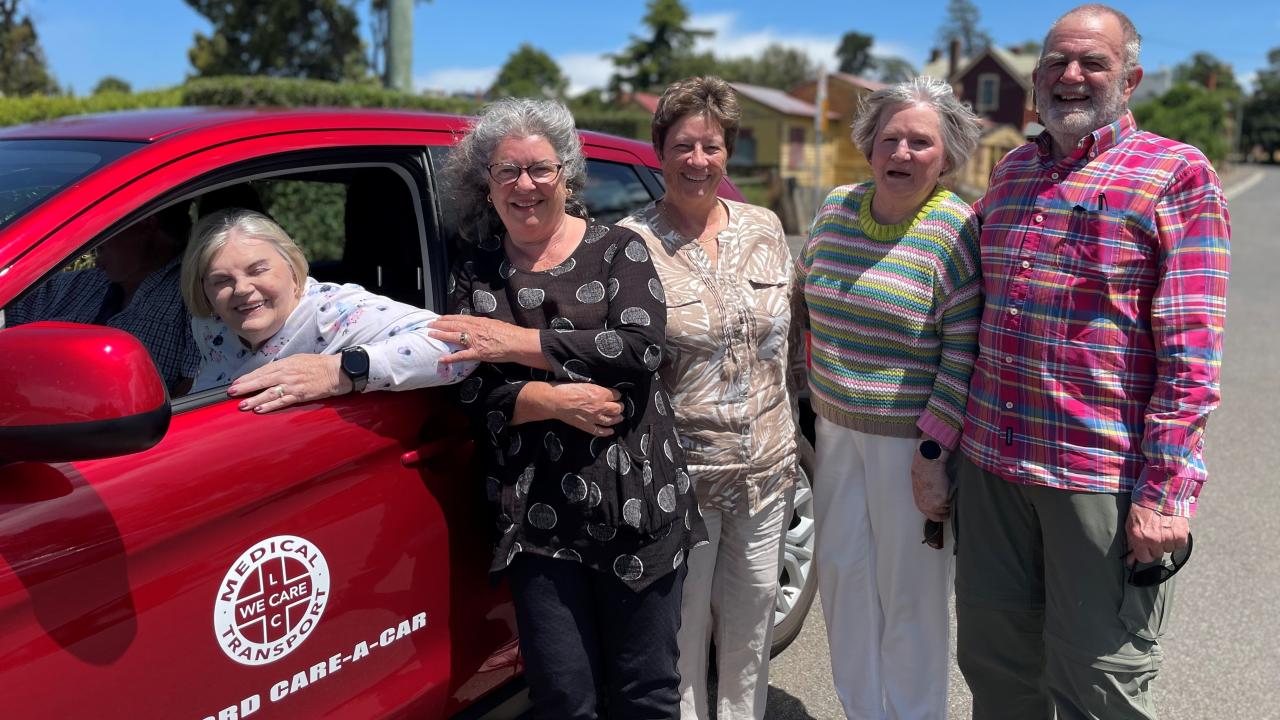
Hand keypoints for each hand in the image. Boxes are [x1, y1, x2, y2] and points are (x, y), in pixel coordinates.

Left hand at [228, 354, 349, 412]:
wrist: (337, 371)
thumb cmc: (320, 364)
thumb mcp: (299, 359)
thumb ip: (284, 366)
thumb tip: (271, 373)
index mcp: (286, 363)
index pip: (262, 371)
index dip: (248, 377)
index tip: (236, 382)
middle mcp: (286, 373)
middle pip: (261, 380)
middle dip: (245, 387)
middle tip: (231, 392)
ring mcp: (292, 385)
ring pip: (269, 392)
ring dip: (254, 399)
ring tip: (242, 405)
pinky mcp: (300, 394)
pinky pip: (282, 401)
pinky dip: (270, 405)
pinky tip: (260, 409)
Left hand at [429, 315, 544, 367]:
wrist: (517, 342)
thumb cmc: (510, 333)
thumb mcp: (495, 324)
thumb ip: (485, 325)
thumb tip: (479, 325)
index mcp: (479, 322)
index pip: (460, 318)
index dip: (449, 318)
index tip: (441, 317)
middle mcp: (474, 329)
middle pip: (454, 325)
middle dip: (440, 324)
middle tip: (430, 324)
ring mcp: (474, 341)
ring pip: (454, 336)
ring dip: (441, 335)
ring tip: (430, 334)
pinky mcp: (477, 353)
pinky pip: (461, 356)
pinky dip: (450, 357)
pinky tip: (441, 359)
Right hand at [545, 382, 623, 435]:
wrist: (555, 401)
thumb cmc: (567, 389)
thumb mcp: (585, 383)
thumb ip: (596, 388)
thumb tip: (603, 390)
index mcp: (600, 393)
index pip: (616, 395)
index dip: (617, 395)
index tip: (616, 395)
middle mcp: (600, 406)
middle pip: (617, 408)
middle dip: (620, 407)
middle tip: (619, 406)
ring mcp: (594, 418)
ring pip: (611, 420)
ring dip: (617, 418)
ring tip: (620, 417)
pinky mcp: (587, 426)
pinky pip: (600, 431)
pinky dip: (607, 432)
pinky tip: (611, 431)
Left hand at [911, 453, 950, 522]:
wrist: (926, 465)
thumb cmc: (923, 473)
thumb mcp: (922, 491)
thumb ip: (929, 500)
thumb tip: (937, 503)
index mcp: (921, 506)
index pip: (934, 518)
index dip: (941, 514)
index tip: (946, 510)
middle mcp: (928, 507)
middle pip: (944, 514)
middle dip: (947, 507)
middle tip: (948, 498)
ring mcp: (936, 505)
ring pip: (950, 507)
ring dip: (951, 499)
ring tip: (947, 489)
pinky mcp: (944, 499)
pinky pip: (954, 500)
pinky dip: (954, 494)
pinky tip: (948, 486)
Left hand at [1125, 504, 1189, 566]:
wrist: (1160, 493)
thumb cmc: (1142, 508)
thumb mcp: (1131, 525)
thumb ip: (1132, 544)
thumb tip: (1130, 562)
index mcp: (1139, 537)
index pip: (1144, 558)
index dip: (1145, 553)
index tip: (1147, 548)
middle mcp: (1153, 540)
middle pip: (1157, 554)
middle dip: (1156, 546)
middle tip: (1156, 533)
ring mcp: (1168, 537)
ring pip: (1169, 550)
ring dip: (1167, 542)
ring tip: (1164, 528)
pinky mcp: (1181, 534)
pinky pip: (1180, 545)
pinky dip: (1177, 539)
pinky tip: (1172, 528)